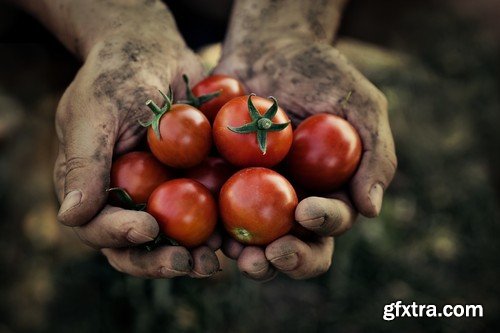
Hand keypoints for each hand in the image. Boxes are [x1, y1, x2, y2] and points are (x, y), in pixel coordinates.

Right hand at [54, 34, 220, 277]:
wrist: (155, 52)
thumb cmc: (117, 75)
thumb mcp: (95, 112)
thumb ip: (84, 164)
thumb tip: (70, 217)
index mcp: (92, 189)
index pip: (98, 227)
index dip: (119, 235)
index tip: (148, 227)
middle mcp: (125, 200)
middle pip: (137, 246)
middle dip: (160, 260)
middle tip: (188, 263)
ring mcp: (161, 195)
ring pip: (175, 239)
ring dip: (195, 255)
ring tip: (216, 259)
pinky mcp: (193, 186)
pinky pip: (207, 215)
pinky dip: (221, 230)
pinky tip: (238, 237)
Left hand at [215, 37, 396, 279]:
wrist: (268, 48)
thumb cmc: (320, 73)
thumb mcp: (360, 104)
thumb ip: (375, 154)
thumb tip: (370, 209)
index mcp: (328, 191)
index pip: (331, 221)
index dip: (323, 225)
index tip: (307, 211)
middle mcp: (292, 202)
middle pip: (294, 246)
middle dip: (286, 259)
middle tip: (272, 255)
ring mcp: (253, 197)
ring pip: (252, 242)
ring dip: (246, 256)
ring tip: (236, 253)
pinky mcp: (219, 185)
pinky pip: (213, 212)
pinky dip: (209, 227)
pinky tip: (204, 232)